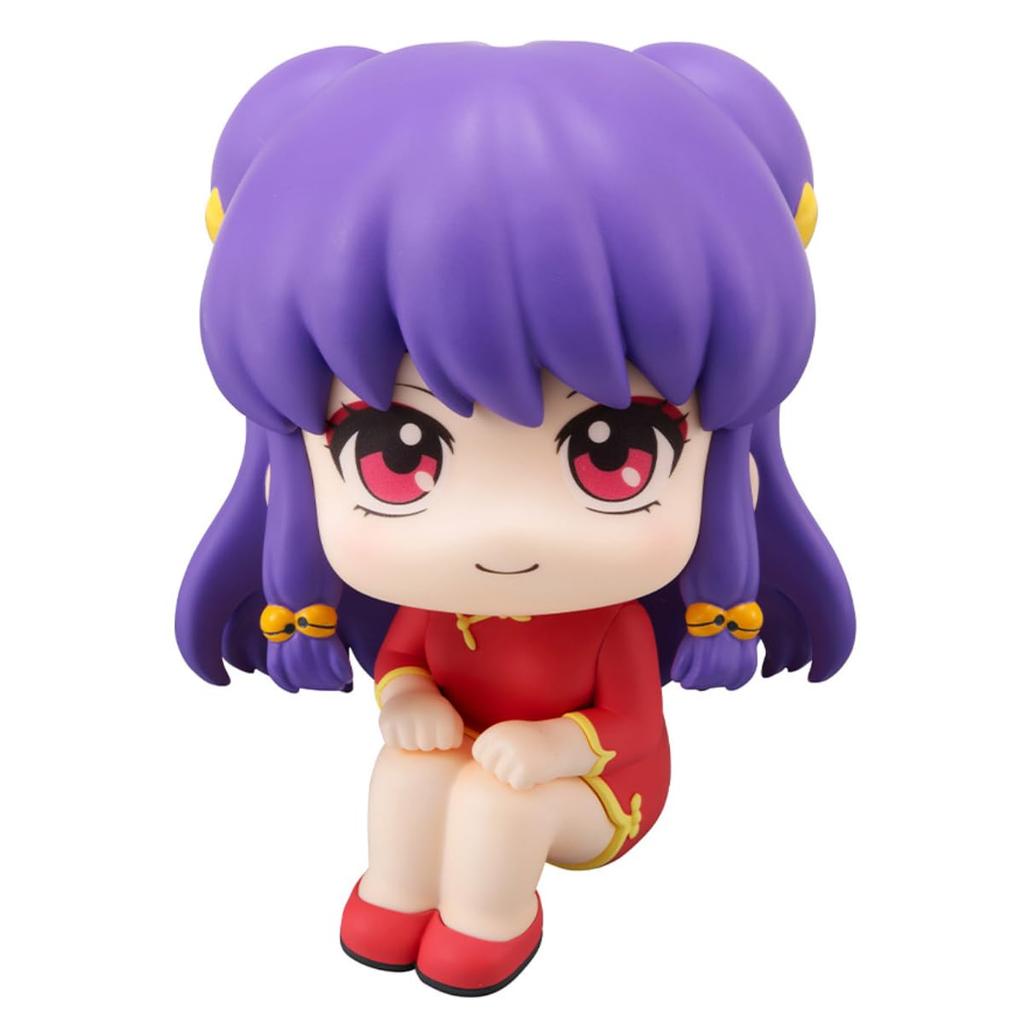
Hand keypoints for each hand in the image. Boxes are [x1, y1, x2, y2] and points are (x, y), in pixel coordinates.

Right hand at [379, 686, 463, 750]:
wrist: (410, 693)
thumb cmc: (436, 715)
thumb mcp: (454, 721)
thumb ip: (462, 739)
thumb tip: (460, 756)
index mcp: (444, 712)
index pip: (447, 744)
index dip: (444, 739)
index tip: (441, 726)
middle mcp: (424, 713)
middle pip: (427, 746)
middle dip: (427, 740)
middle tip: (425, 724)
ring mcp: (404, 717)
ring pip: (410, 746)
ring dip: (412, 740)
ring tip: (414, 725)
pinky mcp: (386, 721)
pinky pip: (393, 742)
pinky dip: (397, 738)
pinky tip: (401, 726)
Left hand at [472, 719, 590, 789]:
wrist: (563, 742)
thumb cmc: (531, 743)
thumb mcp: (507, 739)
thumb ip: (488, 749)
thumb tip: (459, 773)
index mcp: (494, 733)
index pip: (481, 758)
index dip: (496, 760)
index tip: (511, 752)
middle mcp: (500, 743)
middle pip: (490, 770)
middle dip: (505, 770)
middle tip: (523, 759)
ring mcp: (512, 756)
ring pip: (503, 780)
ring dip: (516, 777)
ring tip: (530, 763)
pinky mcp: (524, 770)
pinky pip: (517, 786)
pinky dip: (527, 783)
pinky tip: (537, 771)